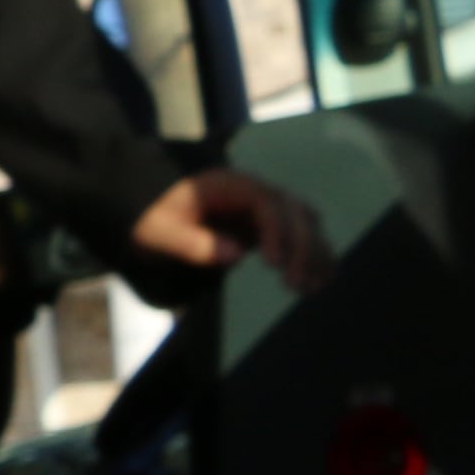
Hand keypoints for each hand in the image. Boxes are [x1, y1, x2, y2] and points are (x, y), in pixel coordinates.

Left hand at [129, 167, 331, 292]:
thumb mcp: (157, 231)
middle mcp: (255, 192)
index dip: (276, 231)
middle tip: (296, 285)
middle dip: (302, 247)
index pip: (265, 203)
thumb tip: (236, 254)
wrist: (151, 215)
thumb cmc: (152, 219)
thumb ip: (191, 242)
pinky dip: (315, 255)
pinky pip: (302, 236)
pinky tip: (322, 280)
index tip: (274, 264)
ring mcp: (267, 208)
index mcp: (228, 186)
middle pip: (294, 212)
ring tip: (314, 288)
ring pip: (306, 223)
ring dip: (315, 254)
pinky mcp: (272, 226)